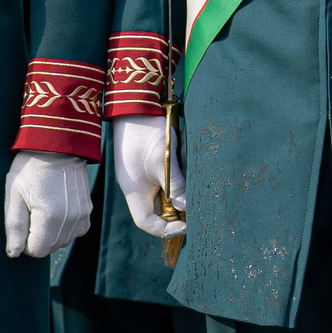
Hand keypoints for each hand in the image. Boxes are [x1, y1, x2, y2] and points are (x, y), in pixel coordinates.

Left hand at [2, 149, 94, 257]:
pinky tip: (57, 208)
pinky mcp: (88, 209)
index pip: (36, 251)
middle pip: (50, 247)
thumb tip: (13, 254)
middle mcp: (70, 219)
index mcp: (49, 217)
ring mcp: (82, 214)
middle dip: (38, 236)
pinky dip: (65, 226)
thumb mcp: (14, 194)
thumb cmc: (30, 167)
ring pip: (63, 241)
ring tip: (44, 206)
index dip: (25, 241)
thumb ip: (14, 227)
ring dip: (52, 232)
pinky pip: (76, 231)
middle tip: (32, 210)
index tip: (23, 219)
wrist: (58, 145)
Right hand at [111, 114, 186, 236]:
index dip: (166, 230)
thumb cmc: (145, 132)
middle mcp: (138, 185)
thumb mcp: (162, 159)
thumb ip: (175, 185)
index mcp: (134, 191)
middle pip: (158, 209)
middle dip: (177, 209)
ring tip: (191, 177)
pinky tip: (184, 158)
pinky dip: (178, 173)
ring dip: (180, 188)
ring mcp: (144, 173)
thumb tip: (187, 208)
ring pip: (166, 192)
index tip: (187, 225)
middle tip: (196, 205)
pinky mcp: (152, 160)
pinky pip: (167, 176)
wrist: (136, 103)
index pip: (147, 223)